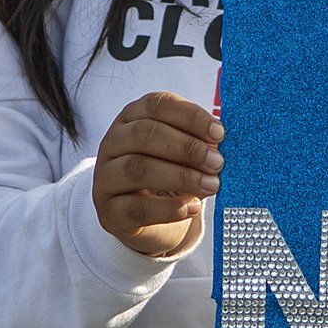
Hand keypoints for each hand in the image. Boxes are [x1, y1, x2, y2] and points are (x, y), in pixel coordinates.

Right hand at [91, 92, 221, 260]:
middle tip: (218, 163)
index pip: (156, 105)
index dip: (190, 116)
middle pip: (145, 134)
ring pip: (138, 169)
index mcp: (132, 118)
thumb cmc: (170, 177)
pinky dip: (168, 209)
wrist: (151, 223)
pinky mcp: (110, 212)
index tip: (219, 133)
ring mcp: (106, 177)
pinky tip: (191, 208)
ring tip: (211, 185)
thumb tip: (221, 142)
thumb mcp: (183, 153)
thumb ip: (198, 142)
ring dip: (180, 176)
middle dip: (187, 148)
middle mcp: (113, 143)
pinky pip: (136, 208)